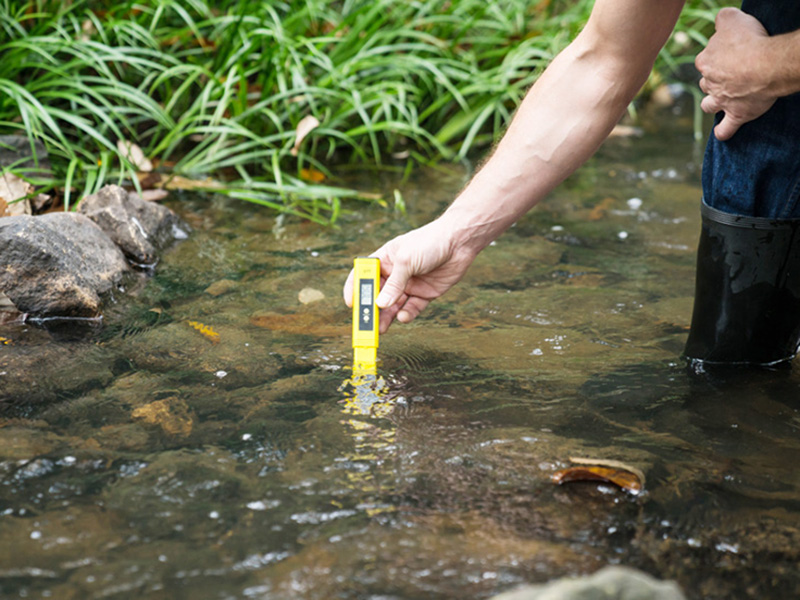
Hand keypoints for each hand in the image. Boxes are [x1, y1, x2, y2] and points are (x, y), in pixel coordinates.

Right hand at [343, 219, 477, 332]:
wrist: (459, 242)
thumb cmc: (429, 242)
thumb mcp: (406, 260)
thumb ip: (394, 284)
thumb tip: (380, 304)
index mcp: (385, 259)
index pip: (364, 275)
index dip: (355, 289)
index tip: (351, 304)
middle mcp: (395, 273)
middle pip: (378, 295)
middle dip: (372, 309)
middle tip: (366, 324)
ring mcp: (409, 284)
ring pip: (393, 305)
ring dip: (386, 317)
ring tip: (381, 329)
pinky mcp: (424, 293)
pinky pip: (412, 308)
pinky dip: (407, 314)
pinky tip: (403, 317)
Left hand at [695, 8, 776, 140]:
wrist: (766, 65)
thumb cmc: (750, 41)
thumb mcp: (732, 19)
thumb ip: (723, 19)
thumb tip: (720, 21)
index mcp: (705, 61)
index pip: (705, 59)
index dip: (717, 56)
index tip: (731, 52)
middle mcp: (709, 83)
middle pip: (706, 82)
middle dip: (714, 80)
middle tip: (731, 75)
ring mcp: (721, 101)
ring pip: (709, 105)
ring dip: (713, 103)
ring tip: (721, 101)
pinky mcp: (737, 114)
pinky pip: (725, 129)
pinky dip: (723, 132)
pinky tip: (723, 133)